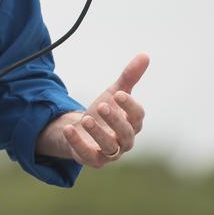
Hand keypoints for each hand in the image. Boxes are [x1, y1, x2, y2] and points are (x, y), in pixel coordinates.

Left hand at [40, 53, 148, 167]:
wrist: (82, 128)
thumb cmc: (104, 111)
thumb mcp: (114, 92)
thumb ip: (129, 77)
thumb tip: (144, 55)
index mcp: (132, 123)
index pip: (137, 116)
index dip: (129, 106)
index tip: (118, 94)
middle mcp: (125, 140)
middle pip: (126, 133)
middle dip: (115, 120)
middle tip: (101, 105)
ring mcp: (110, 152)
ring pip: (109, 147)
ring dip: (98, 133)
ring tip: (85, 118)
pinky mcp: (93, 159)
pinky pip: (87, 155)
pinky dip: (77, 143)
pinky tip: (69, 129)